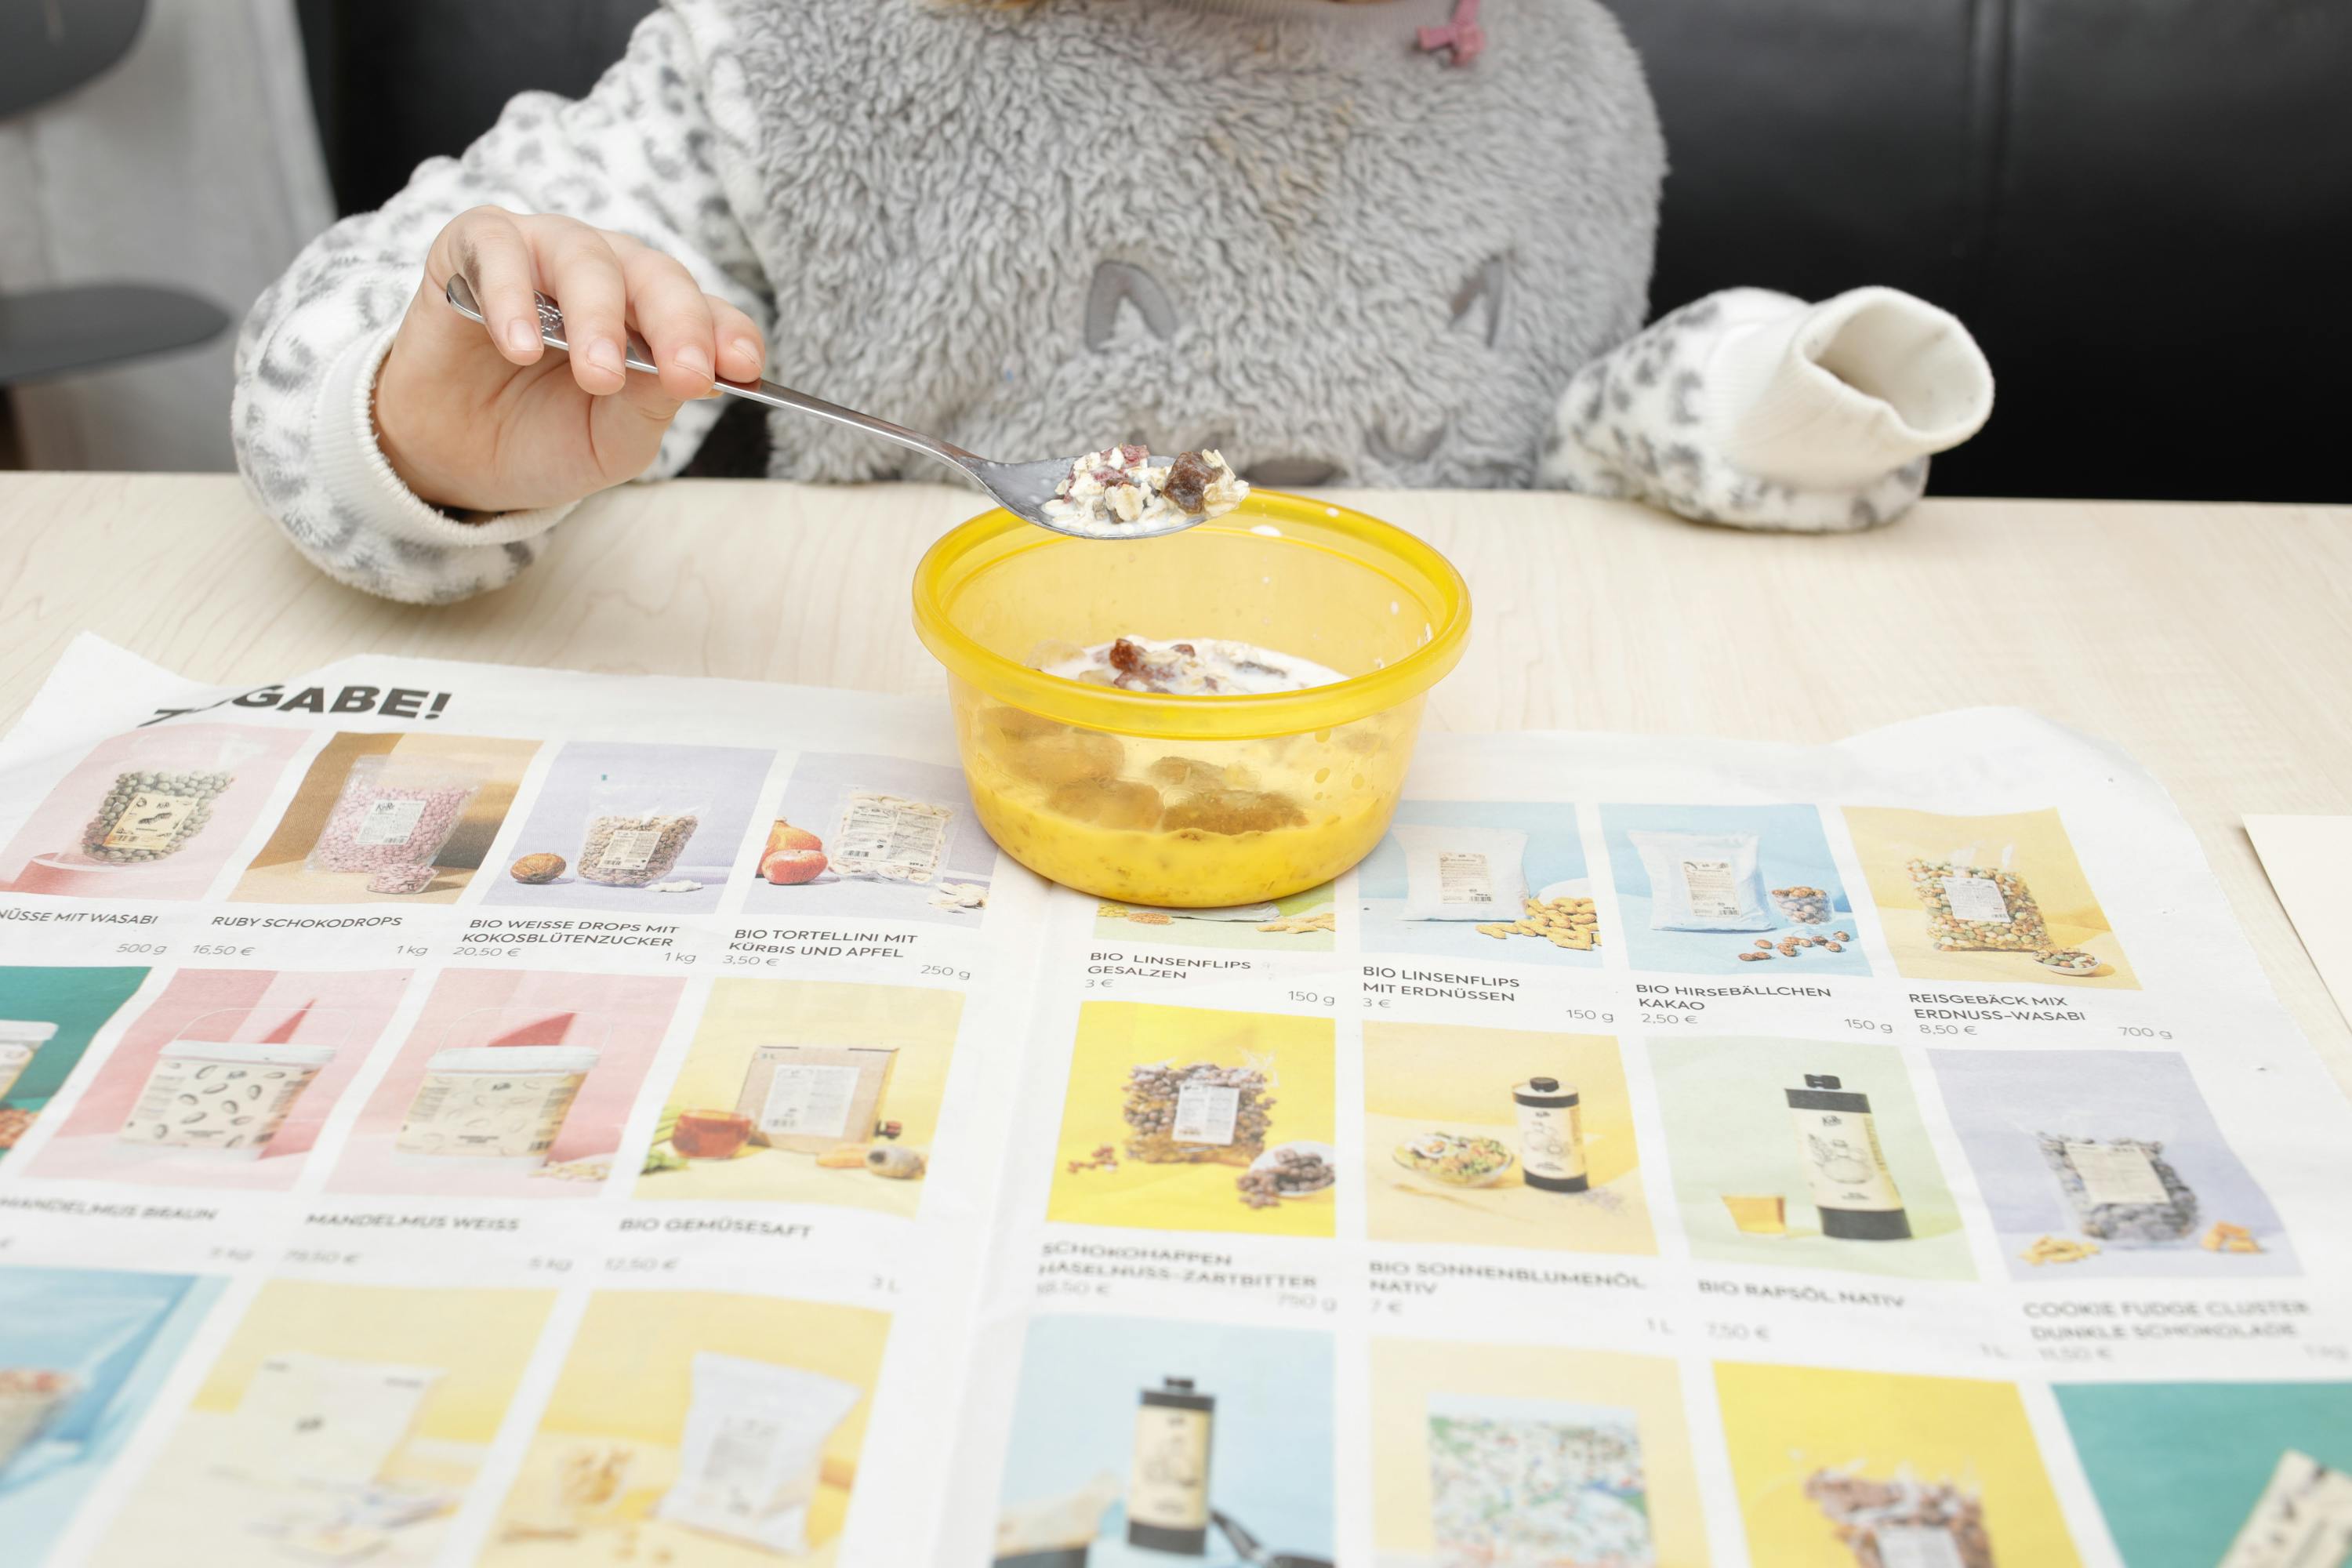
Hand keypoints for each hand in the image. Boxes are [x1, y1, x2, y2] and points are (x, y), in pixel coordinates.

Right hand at [373, 206, 765, 514]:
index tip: (744, 369)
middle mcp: (608, 274)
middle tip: (684, 375)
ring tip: (599, 374)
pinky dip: (511, 295)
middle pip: (655, 275)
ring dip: (597, 316)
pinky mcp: (472, 249)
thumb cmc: (542, 439)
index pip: (707, 312)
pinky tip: (521, 347)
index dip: (727, 334)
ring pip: (584, 256)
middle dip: (677, 323)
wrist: (453, 457)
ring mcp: (542, 255)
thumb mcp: (610, 440)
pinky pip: (496, 249)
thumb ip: (650, 404)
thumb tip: (696, 372)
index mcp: (654, 318)